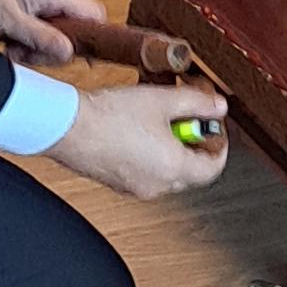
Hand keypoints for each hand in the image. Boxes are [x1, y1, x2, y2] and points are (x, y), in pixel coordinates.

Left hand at [0, 0, 109, 61]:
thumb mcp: (8, 20)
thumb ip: (41, 38)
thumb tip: (69, 53)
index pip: (95, 15)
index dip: (91, 39)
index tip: (70, 57)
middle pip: (71, 26)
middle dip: (49, 46)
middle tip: (23, 52)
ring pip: (50, 24)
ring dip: (31, 40)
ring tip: (7, 42)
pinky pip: (33, 17)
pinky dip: (20, 29)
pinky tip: (2, 32)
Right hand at [54, 79, 229, 199]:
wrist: (66, 127)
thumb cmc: (109, 117)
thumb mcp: (162, 100)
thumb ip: (196, 103)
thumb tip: (218, 106)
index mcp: (173, 169)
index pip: (213, 169)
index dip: (219, 146)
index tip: (214, 127)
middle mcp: (157, 185)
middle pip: (191, 170)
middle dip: (193, 143)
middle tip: (187, 116)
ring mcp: (135, 187)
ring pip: (166, 170)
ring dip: (170, 147)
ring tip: (159, 116)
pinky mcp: (117, 182)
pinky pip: (144, 171)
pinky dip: (149, 153)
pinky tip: (136, 127)